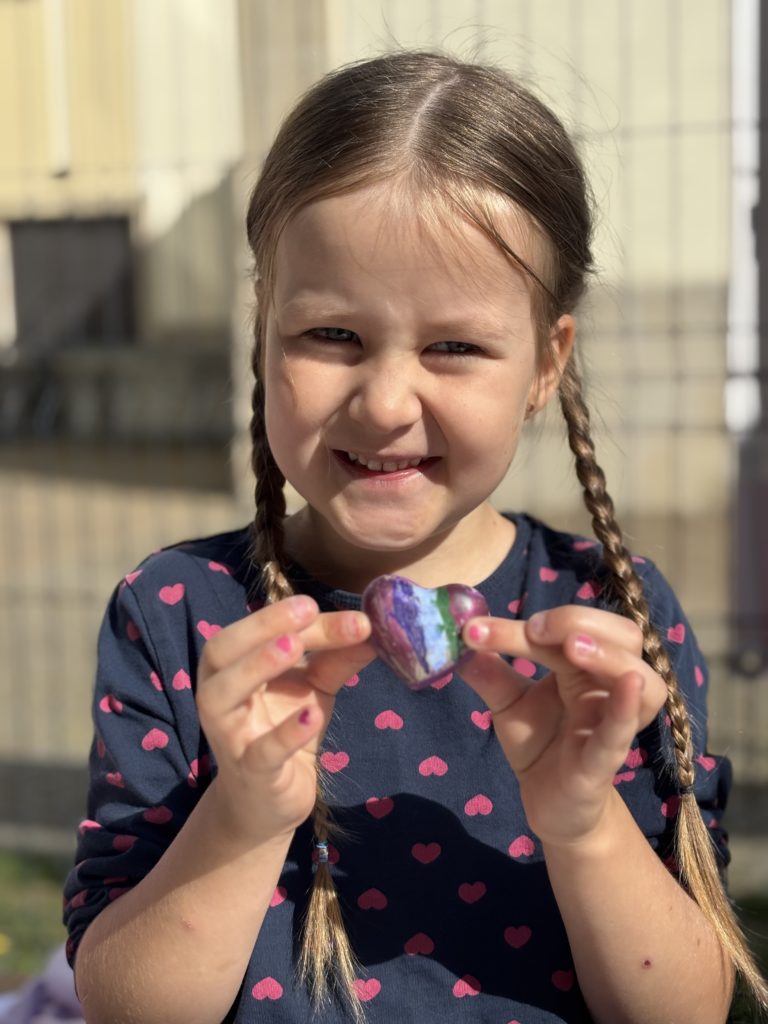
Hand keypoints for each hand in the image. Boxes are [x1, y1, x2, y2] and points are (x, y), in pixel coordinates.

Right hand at [196, 595, 372, 844]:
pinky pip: (261, 752)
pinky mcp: (252, 774)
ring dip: (257, 666)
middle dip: (260, 626)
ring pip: (222, 696)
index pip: (252, 632)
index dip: (285, 616)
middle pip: (221, 651)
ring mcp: (231, 736)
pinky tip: (311, 716)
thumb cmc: (285, 730)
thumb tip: (370, 625)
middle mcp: (220, 696)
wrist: (268, 802)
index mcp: (232, 668)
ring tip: (294, 646)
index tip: (318, 603)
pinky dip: (285, 734)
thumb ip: (336, 657)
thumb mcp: (314, 687)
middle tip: (305, 611)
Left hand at [461, 606, 666, 846]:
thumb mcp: (508, 704)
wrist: (550, 805)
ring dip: (609, 656)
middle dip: (578, 622)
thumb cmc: (540, 744)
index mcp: (585, 666)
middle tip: (535, 629)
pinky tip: (629, 685)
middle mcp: (607, 687)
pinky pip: (621, 734)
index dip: (537, 621)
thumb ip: (489, 674)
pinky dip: (624, 709)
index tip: (481, 627)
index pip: (572, 628)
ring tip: (573, 648)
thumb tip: (459, 641)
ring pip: (643, 680)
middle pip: (623, 636)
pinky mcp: (603, 762)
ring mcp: (610, 723)